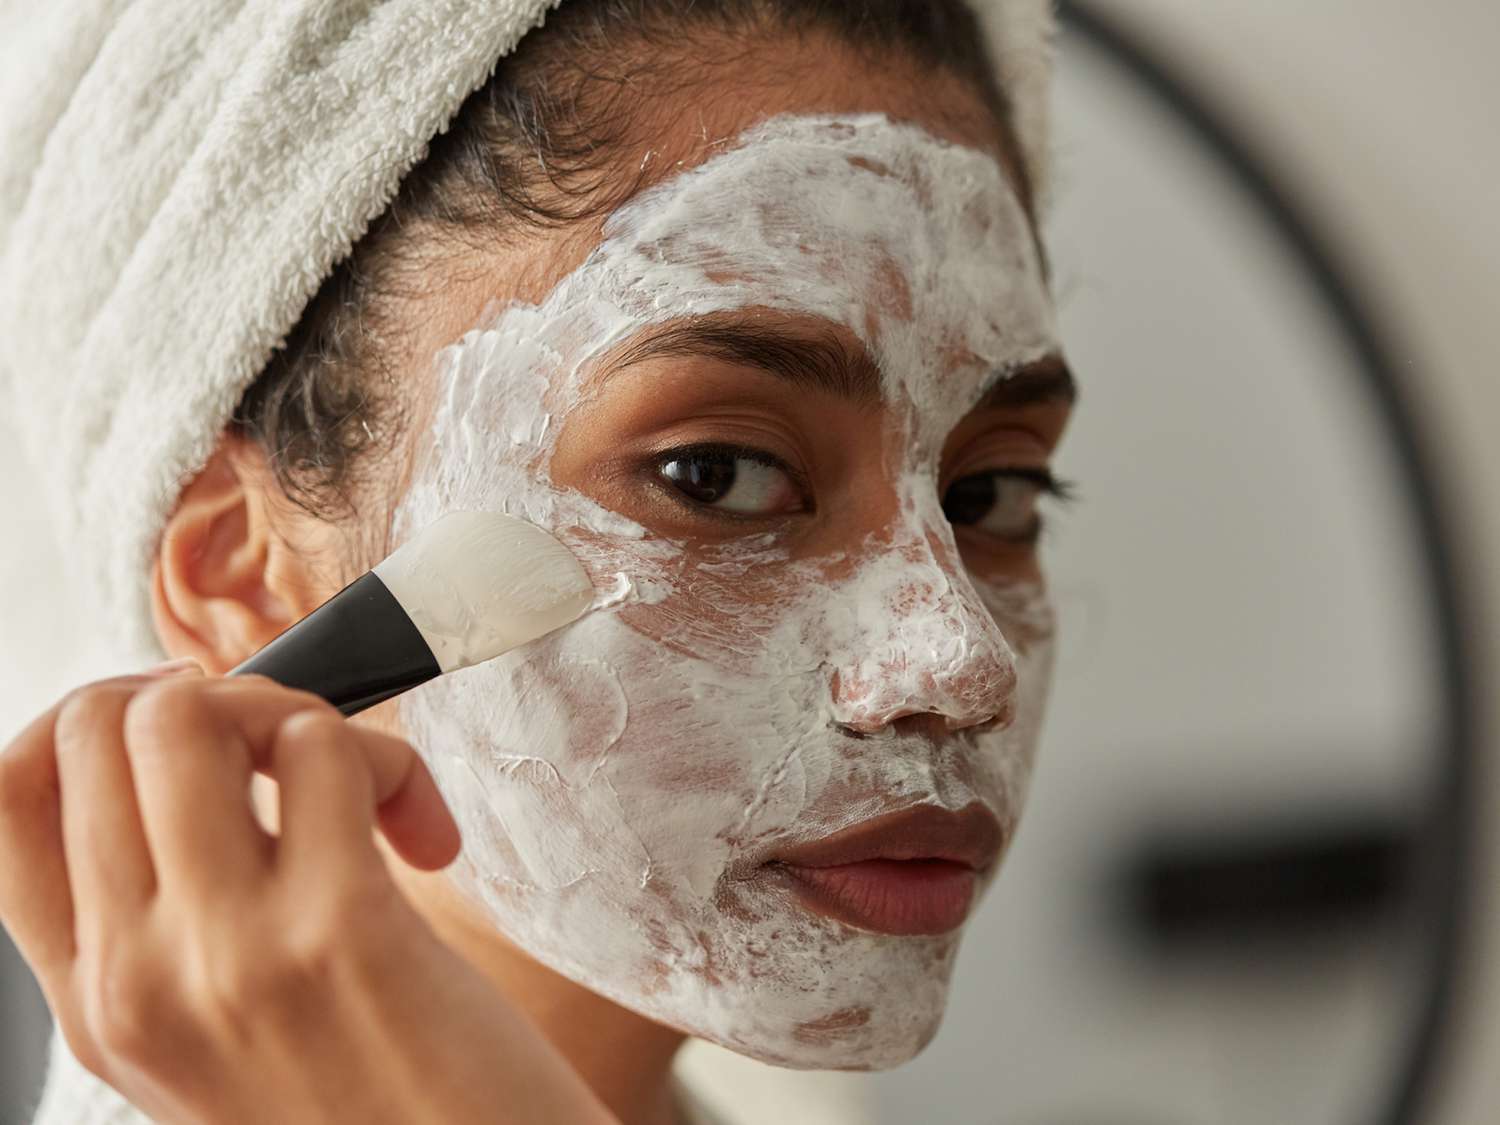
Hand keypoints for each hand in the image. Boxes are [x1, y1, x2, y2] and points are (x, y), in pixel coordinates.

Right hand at [0, 666, 614, 1123]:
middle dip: (205, 695)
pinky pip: (323, 747)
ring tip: (353, 787)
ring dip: (290, 710)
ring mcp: (228, 954)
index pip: (6, 799)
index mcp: (94, 1003)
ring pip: (190, 711)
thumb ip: (165, 928)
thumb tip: (184, 757)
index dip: (90, 722)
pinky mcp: (343, 930)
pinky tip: (423, 838)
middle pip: (95, 728)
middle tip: (288, 749)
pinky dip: (387, 760)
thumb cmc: (369, 1106)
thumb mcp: (214, 1043)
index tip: (186, 725)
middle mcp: (135, 980)